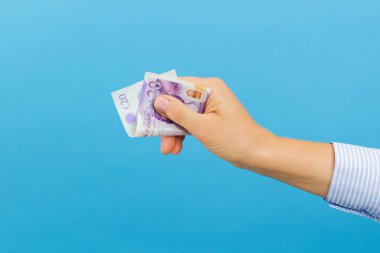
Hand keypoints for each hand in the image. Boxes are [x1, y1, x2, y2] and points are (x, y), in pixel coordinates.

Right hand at [153, 77, 274, 167]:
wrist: (256, 155)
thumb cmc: (235, 139)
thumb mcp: (203, 127)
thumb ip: (179, 113)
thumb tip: (159, 100)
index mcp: (210, 87)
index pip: (178, 84)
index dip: (159, 94)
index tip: (143, 106)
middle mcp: (209, 92)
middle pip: (177, 101)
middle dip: (166, 121)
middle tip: (154, 136)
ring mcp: (209, 106)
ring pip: (181, 114)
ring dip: (172, 131)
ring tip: (167, 150)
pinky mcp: (208, 118)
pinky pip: (189, 122)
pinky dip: (181, 134)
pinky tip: (175, 148)